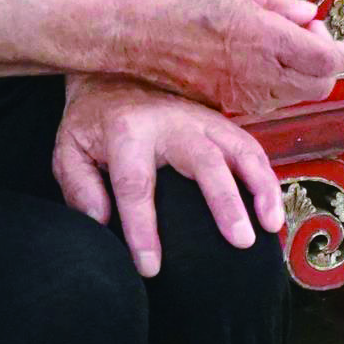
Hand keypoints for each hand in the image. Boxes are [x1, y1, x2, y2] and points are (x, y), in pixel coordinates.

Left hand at [53, 74, 287, 277]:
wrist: (112, 75)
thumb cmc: (92, 121)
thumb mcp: (70, 149)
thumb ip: (79, 186)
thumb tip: (101, 221)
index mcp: (127, 130)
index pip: (136, 185)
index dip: (143, 229)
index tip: (150, 268)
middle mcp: (171, 122)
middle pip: (203, 160)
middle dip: (223, 201)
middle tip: (239, 241)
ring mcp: (201, 119)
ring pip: (240, 149)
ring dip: (260, 187)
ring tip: (271, 226)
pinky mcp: (219, 123)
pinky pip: (251, 149)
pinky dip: (267, 179)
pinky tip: (273, 212)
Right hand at [115, 0, 343, 111]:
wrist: (122, 29)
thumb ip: (276, 1)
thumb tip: (311, 18)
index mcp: (261, 36)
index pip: (330, 58)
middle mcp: (255, 73)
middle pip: (321, 84)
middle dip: (327, 59)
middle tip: (304, 29)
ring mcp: (239, 94)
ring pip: (296, 96)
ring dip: (302, 71)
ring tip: (273, 37)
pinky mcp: (223, 104)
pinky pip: (267, 101)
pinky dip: (277, 82)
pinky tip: (253, 55)